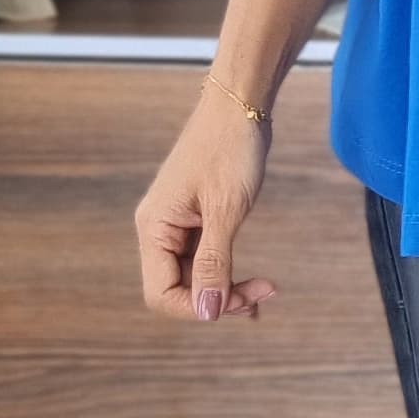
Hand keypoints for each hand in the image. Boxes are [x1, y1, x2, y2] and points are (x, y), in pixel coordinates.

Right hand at [135, 90, 276, 325]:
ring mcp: (176, 226)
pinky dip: (228, 274)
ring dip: (226, 290)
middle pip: (178, 289)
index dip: (197, 307)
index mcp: (154, 228)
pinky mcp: (195, 220)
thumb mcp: (226, 211)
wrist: (240, 106)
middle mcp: (158, 230)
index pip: (161, 293)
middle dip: (218, 300)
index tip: (240, 301)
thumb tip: (207, 312)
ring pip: (194, 277)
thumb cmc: (231, 149)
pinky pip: (205, 260)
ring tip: (263, 294)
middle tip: (262, 295)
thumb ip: (214, 263)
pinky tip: (253, 285)